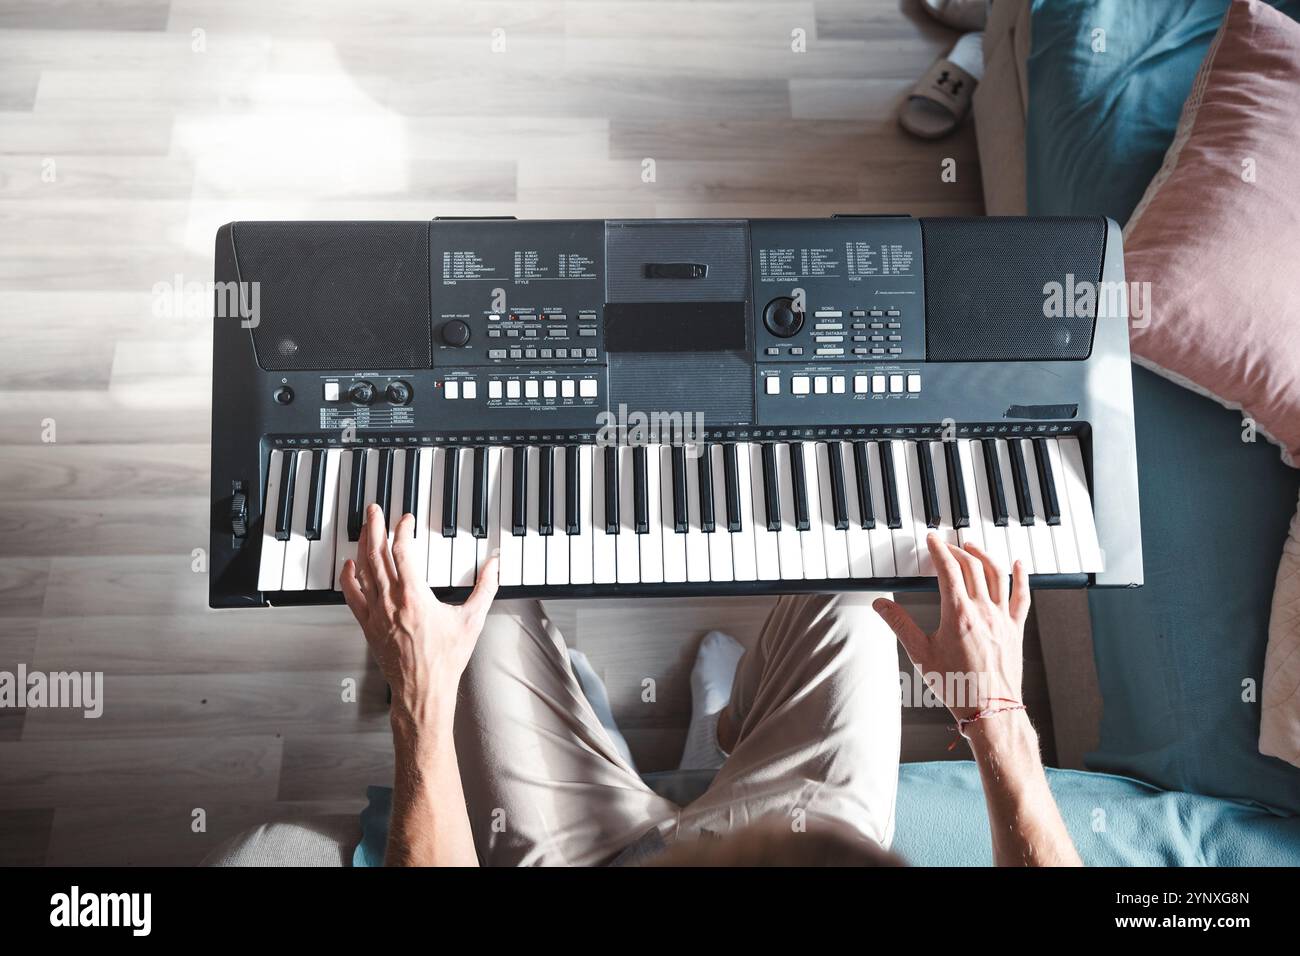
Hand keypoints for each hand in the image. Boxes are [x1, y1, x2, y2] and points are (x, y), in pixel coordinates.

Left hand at [340, 504, 497, 732]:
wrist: (423, 690)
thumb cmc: (446, 660)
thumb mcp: (472, 620)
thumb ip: (485, 588)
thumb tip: (496, 565)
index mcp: (414, 596)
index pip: (402, 551)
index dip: (402, 530)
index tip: (406, 520)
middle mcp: (391, 601)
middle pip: (376, 554)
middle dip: (374, 527)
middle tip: (374, 509)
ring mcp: (376, 613)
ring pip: (362, 570)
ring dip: (361, 545)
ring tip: (364, 528)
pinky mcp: (368, 625)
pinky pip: (351, 595)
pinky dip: (348, 577)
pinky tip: (350, 564)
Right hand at [873, 533, 1029, 720]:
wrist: (989, 709)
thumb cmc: (956, 685)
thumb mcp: (920, 654)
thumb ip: (899, 625)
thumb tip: (880, 605)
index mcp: (958, 614)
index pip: (948, 569)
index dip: (938, 550)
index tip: (932, 541)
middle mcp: (982, 610)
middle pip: (971, 566)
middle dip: (957, 551)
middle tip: (946, 546)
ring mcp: (1002, 618)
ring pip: (996, 575)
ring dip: (984, 556)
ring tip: (973, 548)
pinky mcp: (1015, 628)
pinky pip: (1022, 596)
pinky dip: (1021, 577)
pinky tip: (1018, 565)